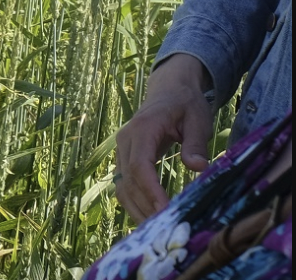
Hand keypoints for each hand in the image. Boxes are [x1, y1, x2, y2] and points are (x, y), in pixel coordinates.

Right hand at [114, 53, 216, 221]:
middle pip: (128, 180)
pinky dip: (134, 202)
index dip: (151, 190)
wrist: (169, 90)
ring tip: (157, 229)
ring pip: (122, 185)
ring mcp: (123, 150)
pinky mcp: (126, 158)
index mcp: (142, 130)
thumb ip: (196, 143)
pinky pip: (124, 184)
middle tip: (166, 228)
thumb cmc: (186, 104)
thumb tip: (196, 167)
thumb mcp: (197, 120)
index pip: (140, 166)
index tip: (166, 210)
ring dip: (137, 208)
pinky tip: (149, 217)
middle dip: (145, 206)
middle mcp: (126, 141)